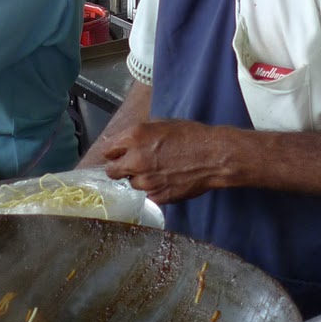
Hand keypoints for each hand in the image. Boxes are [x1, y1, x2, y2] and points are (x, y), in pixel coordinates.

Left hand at [101, 119, 240, 204]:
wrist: (213, 156)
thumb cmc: (191, 136)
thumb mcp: (160, 124)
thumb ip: (137, 135)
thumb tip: (122, 142)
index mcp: (134, 138)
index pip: (107, 150)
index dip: (113, 152)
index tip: (117, 154)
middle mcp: (135, 160)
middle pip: (111, 171)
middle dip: (119, 168)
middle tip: (130, 166)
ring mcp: (146, 181)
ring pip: (131, 184)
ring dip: (139, 178)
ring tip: (157, 171)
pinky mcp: (157, 196)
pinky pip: (147, 194)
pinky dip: (153, 189)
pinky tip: (166, 180)